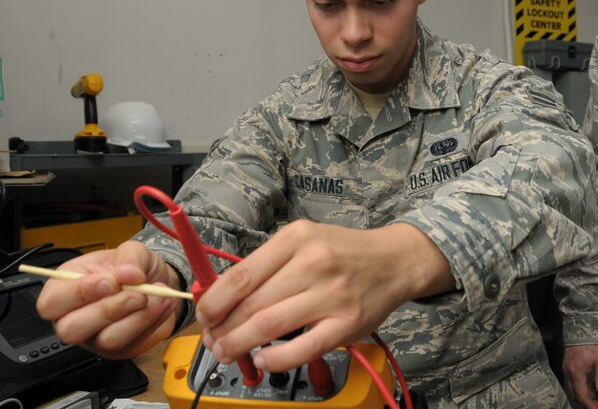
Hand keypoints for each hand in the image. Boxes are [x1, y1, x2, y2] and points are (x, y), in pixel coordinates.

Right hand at [36, 240, 180, 358]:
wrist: (158, 282)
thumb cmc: (133, 268)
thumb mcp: (131, 251)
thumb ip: (129, 258)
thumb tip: (130, 274)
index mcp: (64, 289)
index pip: (51, 303)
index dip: (78, 294)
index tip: (110, 281)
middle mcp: (73, 319)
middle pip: (72, 330)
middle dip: (109, 310)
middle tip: (139, 293)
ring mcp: (95, 339)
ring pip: (108, 340)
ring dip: (140, 317)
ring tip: (160, 295)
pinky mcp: (121, 351)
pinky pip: (135, 345)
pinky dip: (155, 323)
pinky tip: (164, 304)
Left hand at [196, 220, 453, 372]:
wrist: (394, 260)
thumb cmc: (342, 252)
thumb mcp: (304, 240)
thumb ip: (267, 265)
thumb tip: (222, 298)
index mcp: (296, 238)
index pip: (241, 275)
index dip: (213, 302)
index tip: (204, 316)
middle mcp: (313, 263)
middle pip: (251, 304)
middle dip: (223, 329)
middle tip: (212, 340)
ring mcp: (332, 295)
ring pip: (270, 326)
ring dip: (240, 345)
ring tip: (227, 353)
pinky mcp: (347, 323)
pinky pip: (302, 349)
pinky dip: (275, 359)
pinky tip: (263, 359)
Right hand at [563, 344, 597, 408]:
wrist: (581, 324)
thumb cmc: (591, 340)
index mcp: (576, 372)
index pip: (583, 396)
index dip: (591, 405)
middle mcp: (569, 371)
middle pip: (577, 393)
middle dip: (588, 401)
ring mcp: (568, 367)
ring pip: (575, 387)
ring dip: (586, 394)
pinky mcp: (569, 363)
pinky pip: (574, 379)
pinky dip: (583, 385)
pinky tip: (592, 384)